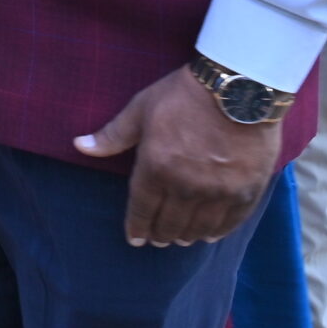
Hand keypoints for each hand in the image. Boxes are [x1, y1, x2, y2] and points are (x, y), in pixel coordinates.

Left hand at [75, 66, 280, 247]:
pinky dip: (217, 231)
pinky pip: (230, 222)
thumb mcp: (141, 109)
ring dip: (187, 236)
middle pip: (170, 223)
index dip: (137, 227)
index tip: (135, 239)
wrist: (239, 87)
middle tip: (158, 239)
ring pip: (199, 228)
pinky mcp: (246, 191)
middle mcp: (186, 186)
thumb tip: (80, 146)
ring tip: (181, 238)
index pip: (142, 209)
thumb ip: (113, 135)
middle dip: (160, 234)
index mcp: (156, 167)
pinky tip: (210, 234)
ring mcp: (219, 192)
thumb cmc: (184, 95)